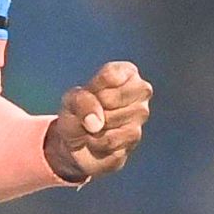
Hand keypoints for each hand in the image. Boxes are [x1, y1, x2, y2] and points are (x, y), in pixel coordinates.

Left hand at [44, 61, 151, 182]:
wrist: (78, 141)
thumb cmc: (78, 110)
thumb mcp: (72, 100)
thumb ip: (82, 103)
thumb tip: (96, 123)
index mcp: (127, 72)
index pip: (110, 76)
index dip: (92, 89)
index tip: (89, 93)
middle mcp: (141, 92)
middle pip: (110, 99)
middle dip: (92, 108)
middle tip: (89, 111)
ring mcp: (141, 117)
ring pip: (110, 121)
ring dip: (92, 126)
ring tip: (92, 126)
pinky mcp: (134, 140)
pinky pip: (110, 141)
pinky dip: (95, 142)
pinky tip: (96, 140)